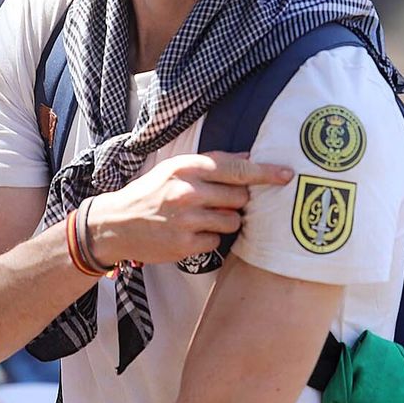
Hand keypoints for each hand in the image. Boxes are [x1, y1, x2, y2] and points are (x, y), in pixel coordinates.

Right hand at [88, 151, 291, 265]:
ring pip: (233, 221)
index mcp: (186, 168)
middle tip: (217, 201)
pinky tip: (192, 233)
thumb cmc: (150, 193)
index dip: (266, 172)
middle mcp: (187, 192)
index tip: (287, 174)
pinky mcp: (185, 245)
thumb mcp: (174, 169)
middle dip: (237, 200)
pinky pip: (218, 241)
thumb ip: (211, 163)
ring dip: (227, 221)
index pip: (236, 169)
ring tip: (204, 218)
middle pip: (240, 197)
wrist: (116, 225)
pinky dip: (211, 238)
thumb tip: (249, 157)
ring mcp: (186, 220)